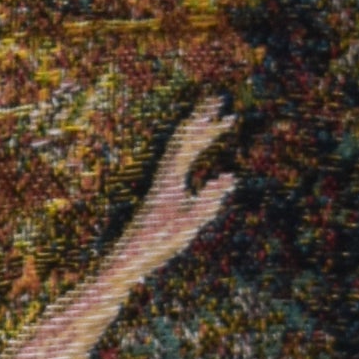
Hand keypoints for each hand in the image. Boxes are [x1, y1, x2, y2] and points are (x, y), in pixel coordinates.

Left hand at [108, 96, 236, 285]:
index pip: (189, 142)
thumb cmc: (158, 242)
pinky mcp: (162, 190)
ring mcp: (163, 181)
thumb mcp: (189, 223)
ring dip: (199, 132)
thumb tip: (229, 177)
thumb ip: (209, 200)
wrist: (129, 256)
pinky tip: (201, 151)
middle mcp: (164, 174)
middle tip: (220, 102)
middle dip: (203, 118)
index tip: (225, 111)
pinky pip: (180, 160)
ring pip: (181, 148)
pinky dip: (193, 148)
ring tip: (218, 122)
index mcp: (170, 178)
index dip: (208, 125)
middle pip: (183, 137)